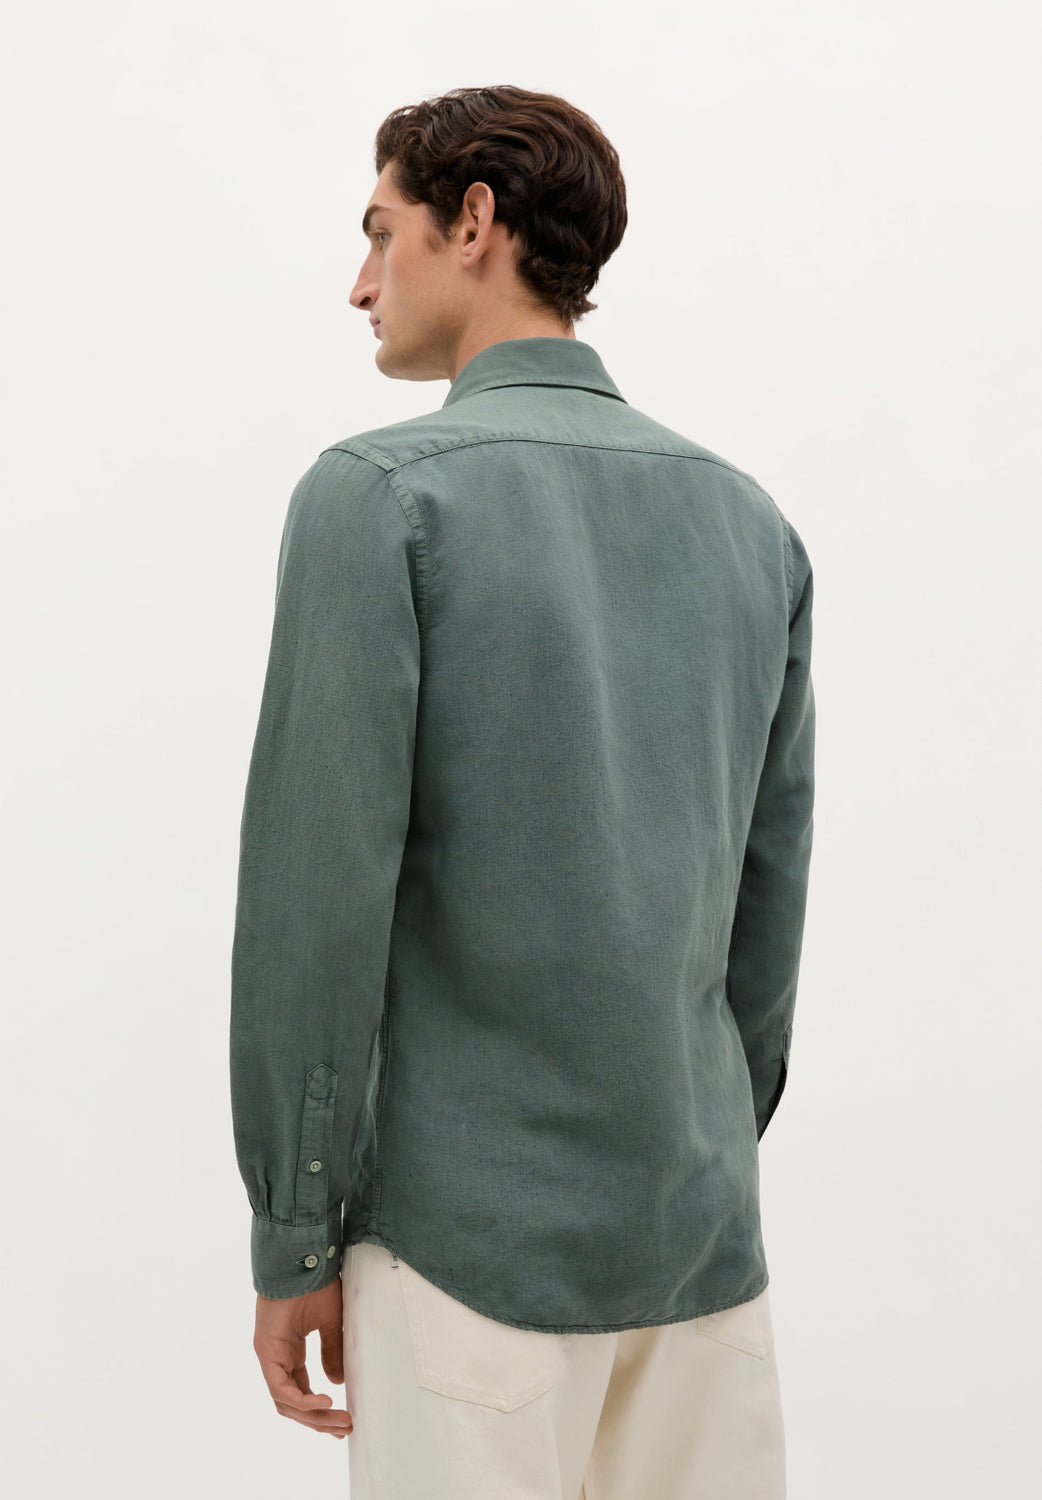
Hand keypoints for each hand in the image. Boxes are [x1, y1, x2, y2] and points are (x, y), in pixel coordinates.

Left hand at [253, 1275, 352, 1438]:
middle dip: (320, 1421)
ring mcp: (270, 1357)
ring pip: (287, 1403)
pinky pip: (281, 1389)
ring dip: (314, 1417)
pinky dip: (302, 1401)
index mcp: (289, 1352)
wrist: (304, 1259)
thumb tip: (337, 1383)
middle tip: (345, 1429)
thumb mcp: (331, 1323)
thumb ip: (332, 1352)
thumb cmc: (316, 1284)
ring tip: (340, 1421)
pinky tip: (325, 1403)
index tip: (344, 1420)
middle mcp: (277, 1359)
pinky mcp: (266, 1352)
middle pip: (294, 1404)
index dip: (320, 1410)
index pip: (301, 1392)